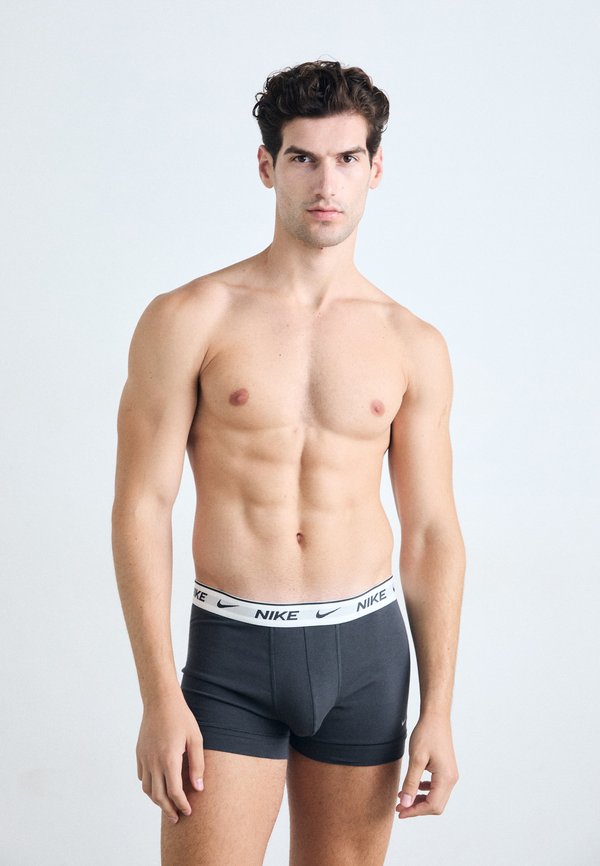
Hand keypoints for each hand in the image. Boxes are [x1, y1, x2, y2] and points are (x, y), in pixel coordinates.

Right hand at [136, 693, 204, 823]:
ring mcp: (144, 758)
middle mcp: (153, 762)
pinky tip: (157, 786)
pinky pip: (141, 776)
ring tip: (167, 805)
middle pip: (158, 795)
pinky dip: (148, 786)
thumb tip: (198, 788)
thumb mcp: (195, 739)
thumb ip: (197, 765)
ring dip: (156, 800)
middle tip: (177, 817)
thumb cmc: (181, 718)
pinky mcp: (139, 753)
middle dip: (168, 809)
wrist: (160, 700)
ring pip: (147, 788)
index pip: (174, 792)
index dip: (182, 805)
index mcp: (169, 759)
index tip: (188, 811)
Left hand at [396, 713, 458, 817]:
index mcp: (446, 778)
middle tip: (399, 807)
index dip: (415, 811)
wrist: (436, 717)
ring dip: (420, 800)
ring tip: (403, 798)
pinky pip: (437, 788)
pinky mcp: (446, 770)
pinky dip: (425, 791)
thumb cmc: (426, 734)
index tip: (399, 811)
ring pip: (436, 797)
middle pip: (436, 805)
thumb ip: (411, 783)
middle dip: (417, 808)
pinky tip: (414, 786)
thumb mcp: (416, 759)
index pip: (432, 806)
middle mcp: (451, 779)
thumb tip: (406, 803)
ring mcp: (450, 774)